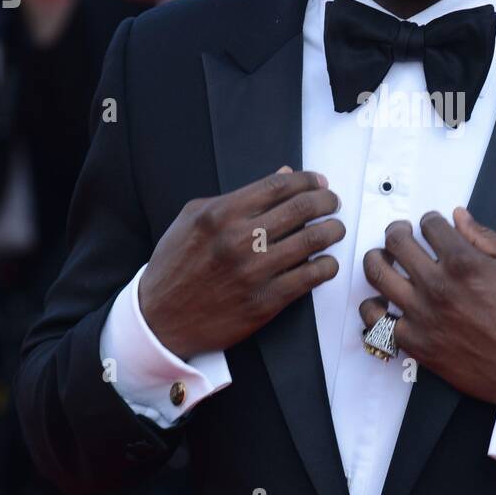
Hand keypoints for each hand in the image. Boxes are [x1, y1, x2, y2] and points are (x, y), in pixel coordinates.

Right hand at [138, 167, 344, 360]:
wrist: (160, 319)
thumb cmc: (176, 265)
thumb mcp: (194, 218)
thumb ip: (239, 196)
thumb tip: (283, 175)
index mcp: (221, 213)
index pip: (279, 185)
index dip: (308, 180)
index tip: (319, 184)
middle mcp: (239, 239)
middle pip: (302, 208)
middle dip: (327, 201)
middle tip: (333, 204)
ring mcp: (254, 271)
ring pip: (313, 240)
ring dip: (333, 230)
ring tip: (335, 229)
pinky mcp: (265, 301)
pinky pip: (311, 277)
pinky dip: (327, 265)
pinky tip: (325, 262)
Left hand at [359, 208, 495, 412]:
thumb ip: (488, 236)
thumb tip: (460, 218)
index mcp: (465, 263)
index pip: (430, 225)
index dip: (431, 220)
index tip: (433, 225)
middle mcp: (439, 287)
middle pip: (396, 242)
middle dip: (397, 231)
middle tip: (401, 233)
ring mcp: (423, 316)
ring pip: (377, 275)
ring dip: (377, 259)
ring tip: (383, 259)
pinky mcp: (416, 343)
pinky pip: (376, 321)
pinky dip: (373, 308)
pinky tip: (381, 301)